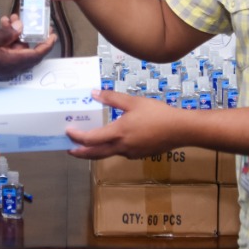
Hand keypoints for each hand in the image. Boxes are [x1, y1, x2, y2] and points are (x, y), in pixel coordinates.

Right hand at [0, 19, 54, 81]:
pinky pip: (7, 53)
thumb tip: (20, 27)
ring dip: (17, 36)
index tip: (53, 33)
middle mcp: (9, 69)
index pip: (36, 55)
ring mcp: (1, 68)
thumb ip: (8, 33)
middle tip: (32, 21)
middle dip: (30, 35)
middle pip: (28, 53)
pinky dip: (8, 41)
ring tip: (13, 19)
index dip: (47, 44)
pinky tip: (3, 26)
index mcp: (11, 63)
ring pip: (17, 51)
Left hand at [64, 89, 182, 159]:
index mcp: (118, 133)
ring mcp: (131, 153)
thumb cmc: (157, 113)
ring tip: (89, 145)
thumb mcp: (133, 101)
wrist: (180, 129)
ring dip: (96, 151)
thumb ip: (112, 98)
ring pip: (108, 154)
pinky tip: (116, 140)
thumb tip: (93, 93)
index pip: (90, 139)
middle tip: (70, 150)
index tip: (68, 131)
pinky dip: (112, 148)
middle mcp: (122, 147)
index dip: (76, 136)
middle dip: (81, 153)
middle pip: (95, 154)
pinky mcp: (139, 155)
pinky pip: (121, 152)